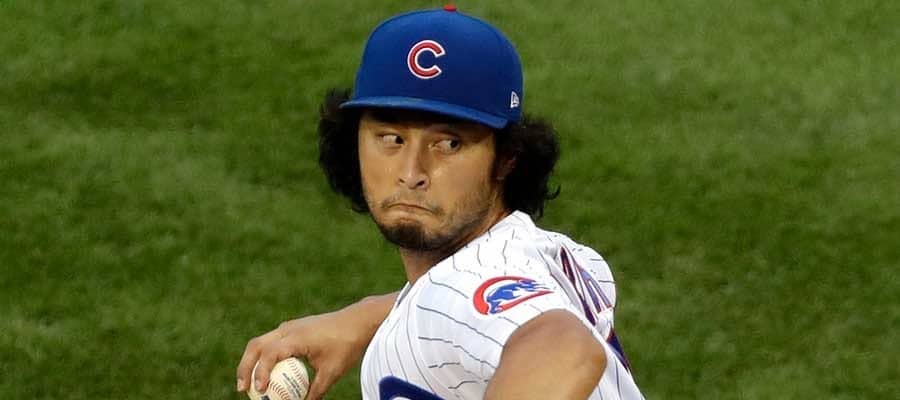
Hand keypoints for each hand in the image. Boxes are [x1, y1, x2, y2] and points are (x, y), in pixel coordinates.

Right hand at [236, 293, 396, 399]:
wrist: (359, 320)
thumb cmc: (347, 344)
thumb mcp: (331, 372)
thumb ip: (315, 392)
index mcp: (296, 337)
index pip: (269, 354)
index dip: (260, 373)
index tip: (260, 391)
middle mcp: (288, 329)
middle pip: (256, 346)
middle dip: (245, 367)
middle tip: (242, 389)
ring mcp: (289, 327)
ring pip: (261, 341)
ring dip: (252, 361)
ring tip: (250, 383)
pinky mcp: (293, 328)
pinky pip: (272, 341)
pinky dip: (264, 356)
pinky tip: (267, 372)